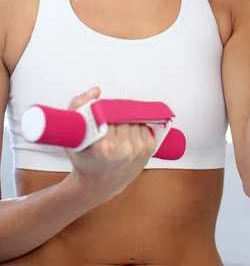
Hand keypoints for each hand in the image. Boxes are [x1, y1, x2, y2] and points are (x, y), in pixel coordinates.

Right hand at [64, 87, 155, 204]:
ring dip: (127, 119)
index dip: (106, 109)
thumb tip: (96, 91)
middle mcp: (123, 149)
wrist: (97, 186)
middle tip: (109, 121)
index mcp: (103, 146)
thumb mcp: (73, 134)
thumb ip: (78, 106)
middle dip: (116, 113)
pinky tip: (127, 134)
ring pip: (134, 118)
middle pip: (123, 114)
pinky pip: (145, 125)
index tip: (102, 112)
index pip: (109, 111)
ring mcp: (137, 150)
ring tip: (117, 129)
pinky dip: (137, 126)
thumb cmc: (84, 159)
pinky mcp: (148, 150)